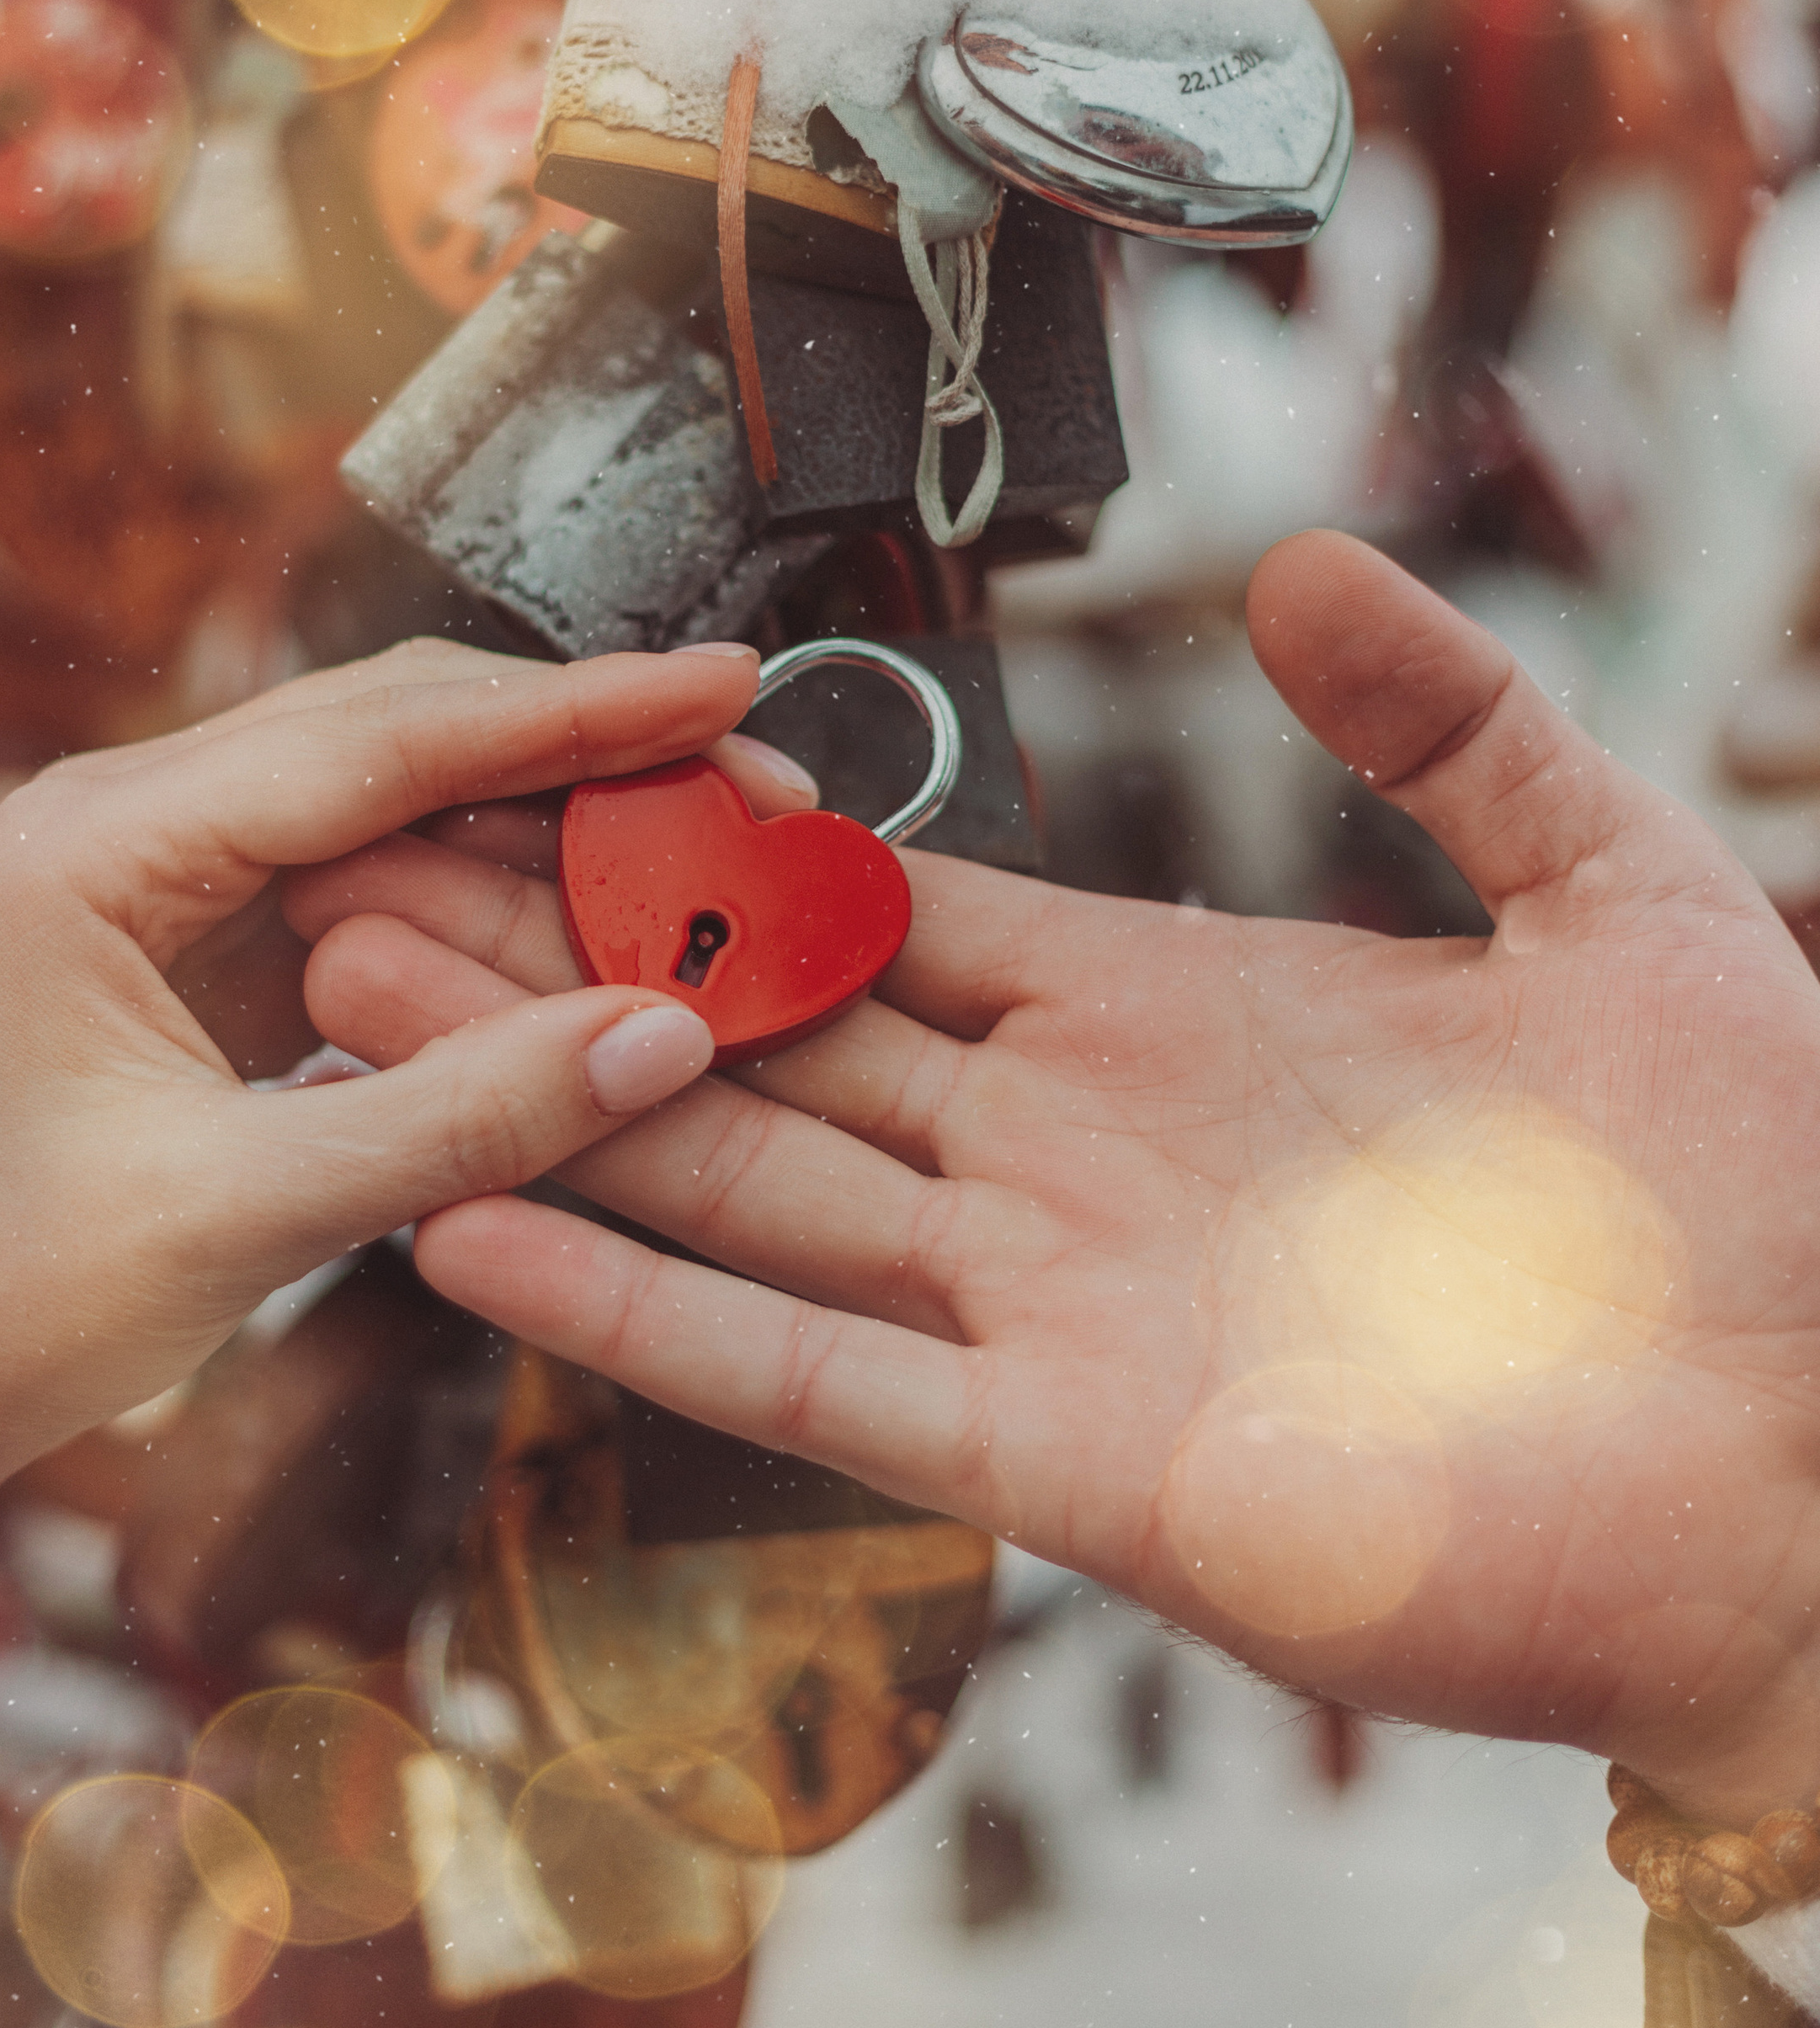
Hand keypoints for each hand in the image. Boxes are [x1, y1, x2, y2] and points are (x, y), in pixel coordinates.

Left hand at [0, 636, 810, 1783]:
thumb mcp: (243, 1216)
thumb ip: (461, 1119)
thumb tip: (665, 1034)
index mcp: (99, 846)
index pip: (381, 737)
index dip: (570, 710)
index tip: (718, 681)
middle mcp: (124, 823)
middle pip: (395, 731)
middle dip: (579, 744)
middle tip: (746, 764)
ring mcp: (157, 877)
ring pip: (389, 797)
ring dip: (539, 817)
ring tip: (696, 838)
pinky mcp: (192, 945)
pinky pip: (364, 881)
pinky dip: (479, 895)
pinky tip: (585, 918)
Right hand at [288, 536, 1819, 1831]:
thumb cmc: (1754, 1183)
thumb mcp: (1609, 887)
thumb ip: (1453, 721)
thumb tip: (1296, 562)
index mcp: (1166, 1013)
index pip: (882, 911)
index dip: (713, 838)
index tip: (553, 761)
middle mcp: (1064, 1156)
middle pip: (756, 1031)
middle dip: (557, 946)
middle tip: (358, 858)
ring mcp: (1049, 1311)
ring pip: (736, 1180)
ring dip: (537, 1092)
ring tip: (348, 994)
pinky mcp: (1065, 1465)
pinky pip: (810, 1379)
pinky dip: (641, 1306)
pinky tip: (479, 1221)